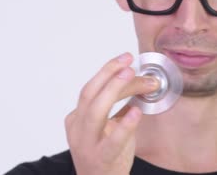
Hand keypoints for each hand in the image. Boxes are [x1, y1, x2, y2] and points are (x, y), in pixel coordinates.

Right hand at [65, 53, 159, 174]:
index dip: (108, 71)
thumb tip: (138, 82)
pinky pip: (112, 141)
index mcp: (77, 118)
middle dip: (109, 75)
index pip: (92, 89)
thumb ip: (119, 108)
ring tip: (131, 76)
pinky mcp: (101, 158)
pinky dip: (124, 124)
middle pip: (90, 95)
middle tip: (128, 63)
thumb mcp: (109, 128)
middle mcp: (78, 129)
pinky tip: (137, 112)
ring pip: (95, 112)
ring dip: (113, 89)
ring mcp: (87, 144)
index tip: (126, 59)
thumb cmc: (106, 157)